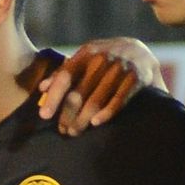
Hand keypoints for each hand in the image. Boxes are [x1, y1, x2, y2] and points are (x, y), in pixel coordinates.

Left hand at [34, 39, 163, 133]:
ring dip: (83, 119)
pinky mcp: (136, 78)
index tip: (44, 115)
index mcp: (87, 53)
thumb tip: (42, 88)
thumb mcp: (86, 59)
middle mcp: (103, 58)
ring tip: (75, 132)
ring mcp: (120, 67)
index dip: (54, 97)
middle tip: (63, 130)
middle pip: (79, 93)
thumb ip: (64, 72)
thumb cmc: (106, 59)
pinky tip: (96, 123)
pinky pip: (119, 99)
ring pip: (96, 100)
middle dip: (68, 115)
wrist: (142, 53)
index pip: (65, 76)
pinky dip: (107, 112)